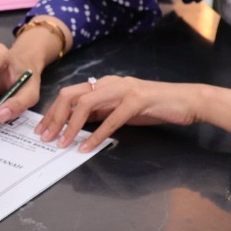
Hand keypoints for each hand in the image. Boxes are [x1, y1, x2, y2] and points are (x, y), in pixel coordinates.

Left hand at [37, 76, 207, 151]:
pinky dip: (96, 135)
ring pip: (86, 104)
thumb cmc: (155, 106)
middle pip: (71, 95)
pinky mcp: (137, 101)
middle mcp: (110, 83)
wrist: (187, 101)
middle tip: (45, 137)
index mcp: (105, 84)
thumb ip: (101, 112)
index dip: (53, 112)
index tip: (43, 130)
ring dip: (70, 125)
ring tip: (61, 143)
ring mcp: (123, 90)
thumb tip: (78, 124)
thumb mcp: (122, 109)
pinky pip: (111, 119)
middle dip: (54, 117)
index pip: (70, 94)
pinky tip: (87, 147)